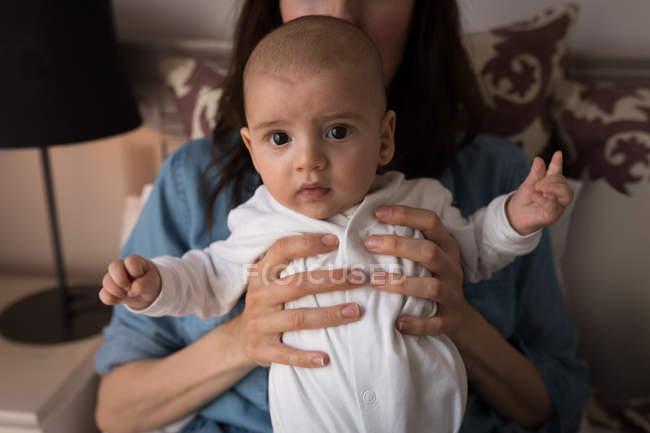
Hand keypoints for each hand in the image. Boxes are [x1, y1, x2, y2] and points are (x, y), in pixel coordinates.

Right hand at [99, 254, 161, 310]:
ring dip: (119, 292)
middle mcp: (120, 266)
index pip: (130, 261)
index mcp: (133, 261)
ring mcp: (112, 277)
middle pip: (113, 266)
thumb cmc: (149, 283)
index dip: (136, 272)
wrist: (146, 294)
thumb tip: (131, 290)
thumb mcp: (152, 282)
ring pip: (106, 282)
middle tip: (131, 287)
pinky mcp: (107, 289)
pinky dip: (113, 300)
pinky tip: (121, 299)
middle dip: (123, 281)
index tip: (141, 277)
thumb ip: (144, 284)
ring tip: (128, 294)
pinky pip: (103, 295)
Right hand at [235, 233, 363, 368]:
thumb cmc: (270, 302)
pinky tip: (326, 358)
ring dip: (329, 315)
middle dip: (332, 280)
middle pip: (297, 284)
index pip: (281, 250)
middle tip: (360, 278)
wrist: (240, 339)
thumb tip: (337, 242)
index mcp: (262, 274)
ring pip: (297, 319)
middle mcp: (259, 296)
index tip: (335, 241)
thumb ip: (294, 264)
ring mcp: (259, 324)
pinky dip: (306, 358)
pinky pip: (286, 355)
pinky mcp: (261, 349)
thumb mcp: (272, 280)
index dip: (307, 243)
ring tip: (355, 311)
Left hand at [365, 206, 474, 340]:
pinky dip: (416, 323)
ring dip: (402, 284)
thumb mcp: (426, 256)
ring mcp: (452, 295)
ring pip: (432, 287)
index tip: (377, 213)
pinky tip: (397, 323)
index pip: (431, 221)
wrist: (459, 319)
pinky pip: (435, 323)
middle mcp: (451, 267)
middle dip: (398, 246)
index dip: (405, 215)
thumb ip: (406, 240)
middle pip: (429, 251)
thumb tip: (367, 220)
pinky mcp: (450, 321)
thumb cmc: (430, 278)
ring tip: (375, 281)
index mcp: (446, 246)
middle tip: (368, 244)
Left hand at [507, 151, 573, 234]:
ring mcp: (557, 205)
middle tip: (537, 184)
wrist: (514, 215)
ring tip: (538, 188)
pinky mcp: (552, 216)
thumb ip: (535, 173)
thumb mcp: (528, 183)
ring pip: (566, 195)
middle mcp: (558, 195)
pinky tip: (535, 196)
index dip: (558, 163)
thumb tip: (539, 159)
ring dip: (553, 188)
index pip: (557, 172)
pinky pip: (554, 207)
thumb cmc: (523, 200)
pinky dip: (544, 200)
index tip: (557, 153)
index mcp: (552, 185)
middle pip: (564, 183)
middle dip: (552, 180)